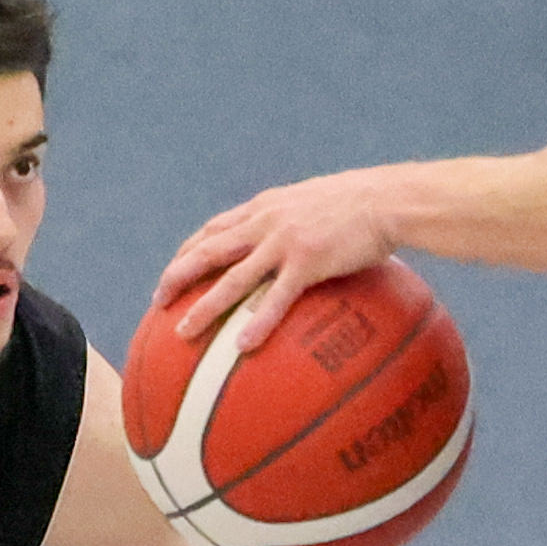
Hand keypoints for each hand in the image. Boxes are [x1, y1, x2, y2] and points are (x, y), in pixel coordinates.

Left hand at [156, 172, 402, 353]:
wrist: (390, 198)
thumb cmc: (362, 205)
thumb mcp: (317, 205)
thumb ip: (295, 224)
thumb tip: (292, 251)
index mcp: (265, 207)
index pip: (213, 229)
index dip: (187, 252)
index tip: (171, 275)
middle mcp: (265, 221)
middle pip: (207, 250)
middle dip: (176, 277)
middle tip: (157, 303)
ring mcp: (284, 241)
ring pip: (231, 277)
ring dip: (203, 306)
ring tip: (182, 333)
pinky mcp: (308, 260)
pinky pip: (275, 297)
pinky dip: (256, 322)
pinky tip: (241, 346)